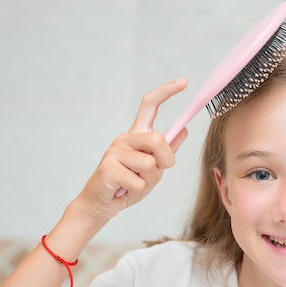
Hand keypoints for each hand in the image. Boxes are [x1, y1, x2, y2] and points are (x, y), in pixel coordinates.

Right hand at [75, 79, 188, 223]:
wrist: (101, 204)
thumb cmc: (127, 186)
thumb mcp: (152, 169)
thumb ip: (166, 151)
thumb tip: (184, 130)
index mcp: (136, 135)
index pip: (150, 105)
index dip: (167, 91)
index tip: (184, 82)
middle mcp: (124, 138)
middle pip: (158, 139)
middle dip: (166, 161)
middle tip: (157, 173)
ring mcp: (114, 151)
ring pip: (150, 165)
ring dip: (149, 182)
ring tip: (135, 184)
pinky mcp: (108, 168)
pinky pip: (138, 182)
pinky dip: (137, 192)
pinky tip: (124, 191)